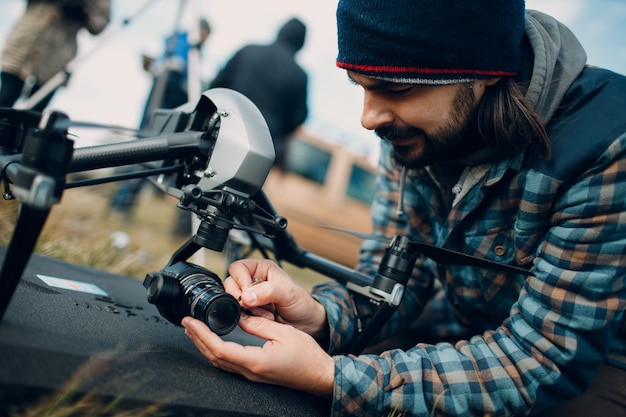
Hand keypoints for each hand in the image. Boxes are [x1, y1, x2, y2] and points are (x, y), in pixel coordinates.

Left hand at [182, 314, 334, 396]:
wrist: (319, 374)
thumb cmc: (307, 356)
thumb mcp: (283, 332)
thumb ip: (259, 324)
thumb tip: (241, 318)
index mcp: (255, 361)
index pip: (219, 348)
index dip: (202, 335)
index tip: (191, 322)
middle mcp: (250, 371)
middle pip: (214, 357)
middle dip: (197, 339)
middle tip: (187, 323)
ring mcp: (252, 375)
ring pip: (220, 362)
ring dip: (204, 346)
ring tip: (195, 332)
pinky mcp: (256, 374)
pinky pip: (229, 364)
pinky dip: (216, 351)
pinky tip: (214, 343)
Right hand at [224, 259, 328, 339]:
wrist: (306, 322)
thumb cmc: (301, 303)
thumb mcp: (288, 293)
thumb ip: (268, 292)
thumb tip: (247, 296)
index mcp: (261, 268)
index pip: (238, 268)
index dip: (240, 281)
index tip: (248, 293)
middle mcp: (253, 281)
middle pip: (231, 284)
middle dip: (243, 298)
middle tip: (256, 306)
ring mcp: (250, 297)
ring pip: (233, 300)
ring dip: (247, 310)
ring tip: (265, 313)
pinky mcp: (249, 312)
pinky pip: (239, 314)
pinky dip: (249, 319)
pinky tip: (263, 319)